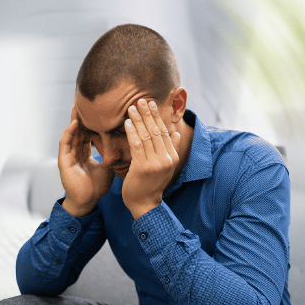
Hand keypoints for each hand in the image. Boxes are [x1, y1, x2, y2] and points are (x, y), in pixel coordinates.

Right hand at [58, 106, 113, 215]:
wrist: (88, 201)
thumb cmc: (96, 186)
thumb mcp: (108, 166)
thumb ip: (113, 154)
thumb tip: (127, 144)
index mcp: (85, 152)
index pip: (88, 131)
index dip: (93, 120)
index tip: (100, 108)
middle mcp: (75, 151)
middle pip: (78, 129)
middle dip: (82, 115)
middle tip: (86, 99)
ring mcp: (68, 155)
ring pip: (70, 132)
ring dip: (73, 119)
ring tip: (77, 105)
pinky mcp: (63, 161)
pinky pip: (65, 143)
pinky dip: (69, 133)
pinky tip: (75, 123)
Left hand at [121, 99, 180, 218]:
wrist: (144, 204)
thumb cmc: (151, 184)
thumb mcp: (166, 167)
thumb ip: (172, 149)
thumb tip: (177, 134)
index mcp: (172, 157)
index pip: (165, 131)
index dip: (157, 116)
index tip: (151, 104)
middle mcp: (166, 159)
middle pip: (156, 131)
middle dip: (148, 114)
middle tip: (140, 100)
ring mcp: (155, 163)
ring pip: (146, 136)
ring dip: (138, 120)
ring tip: (132, 108)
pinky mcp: (143, 168)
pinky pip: (137, 146)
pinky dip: (132, 132)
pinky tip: (127, 122)